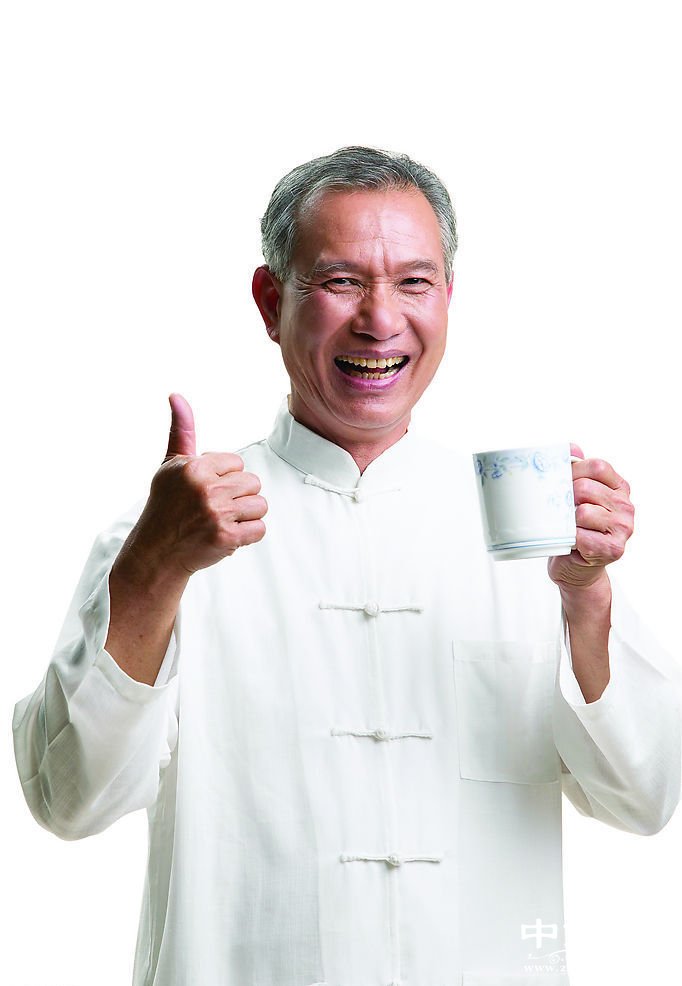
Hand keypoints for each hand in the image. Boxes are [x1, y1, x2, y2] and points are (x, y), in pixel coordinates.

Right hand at [130, 393, 267, 576]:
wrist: (156, 553)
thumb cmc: (166, 505)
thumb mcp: (170, 465)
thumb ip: (181, 430)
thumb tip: (176, 395)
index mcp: (194, 467)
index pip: (237, 464)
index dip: (225, 478)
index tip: (205, 491)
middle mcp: (206, 488)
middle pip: (253, 483)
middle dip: (239, 496)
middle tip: (215, 509)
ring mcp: (217, 514)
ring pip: (260, 506)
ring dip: (246, 516)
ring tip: (222, 521)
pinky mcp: (226, 538)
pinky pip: (260, 529)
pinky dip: (248, 535)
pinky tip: (227, 535)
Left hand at [547, 443, 634, 590]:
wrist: (575, 568)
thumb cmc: (573, 529)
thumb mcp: (575, 496)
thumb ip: (576, 471)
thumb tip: (571, 448)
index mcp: (619, 488)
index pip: (597, 466)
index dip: (572, 471)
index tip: (560, 482)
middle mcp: (626, 507)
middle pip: (586, 488)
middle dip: (564, 497)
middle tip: (559, 510)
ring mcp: (623, 528)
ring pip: (582, 512)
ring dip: (566, 521)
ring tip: (567, 528)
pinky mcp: (613, 549)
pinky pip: (581, 535)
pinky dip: (570, 539)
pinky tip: (572, 543)